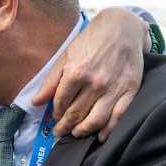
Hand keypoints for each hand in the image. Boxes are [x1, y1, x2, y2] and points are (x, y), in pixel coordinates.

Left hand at [32, 7, 148, 142]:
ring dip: (82, 131)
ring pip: (95, 120)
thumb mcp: (66, 56)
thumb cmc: (91, 40)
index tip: (54, 118)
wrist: (123, 28)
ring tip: (75, 133)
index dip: (55, 113)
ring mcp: (113, 88)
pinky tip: (100, 137)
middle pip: (76, 114)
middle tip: (60, 132)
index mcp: (76, 72)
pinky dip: (108, 131)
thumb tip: (35, 102)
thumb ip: (51, 81)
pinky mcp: (129, 90)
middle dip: (64, 126)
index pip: (61, 103)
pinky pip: (118, 117)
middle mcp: (95, 83)